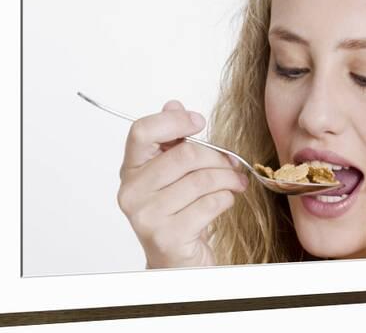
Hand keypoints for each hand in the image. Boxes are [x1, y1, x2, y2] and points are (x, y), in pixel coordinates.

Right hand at [117, 100, 247, 267]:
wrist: (176, 261)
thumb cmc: (177, 213)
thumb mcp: (172, 175)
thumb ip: (171, 140)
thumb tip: (173, 104)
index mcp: (130, 170)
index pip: (142, 131)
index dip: (174, 121)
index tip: (199, 122)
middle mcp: (131, 192)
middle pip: (184, 154)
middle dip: (217, 157)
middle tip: (232, 163)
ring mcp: (147, 216)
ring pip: (202, 179)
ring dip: (228, 179)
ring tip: (235, 182)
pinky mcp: (167, 236)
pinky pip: (210, 204)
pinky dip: (227, 199)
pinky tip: (226, 200)